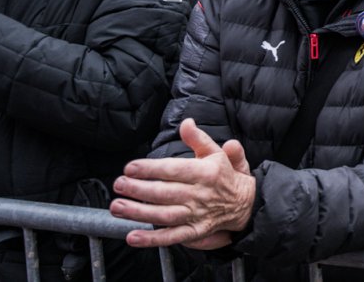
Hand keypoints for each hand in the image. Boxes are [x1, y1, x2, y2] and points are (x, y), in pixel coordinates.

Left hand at [111, 119, 255, 247]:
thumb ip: (198, 138)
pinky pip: (172, 237)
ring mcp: (197, 215)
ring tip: (118, 207)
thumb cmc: (225, 176)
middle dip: (138, 189)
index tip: (130, 167)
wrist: (246, 203)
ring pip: (165, 215)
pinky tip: (133, 237)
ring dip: (139, 212)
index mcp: (206, 172)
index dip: (150, 169)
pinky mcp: (195, 231)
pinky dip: (152, 240)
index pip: (174, 170)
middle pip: (165, 193)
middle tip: (119, 185)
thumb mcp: (216, 153)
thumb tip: (186, 123)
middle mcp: (201, 194)